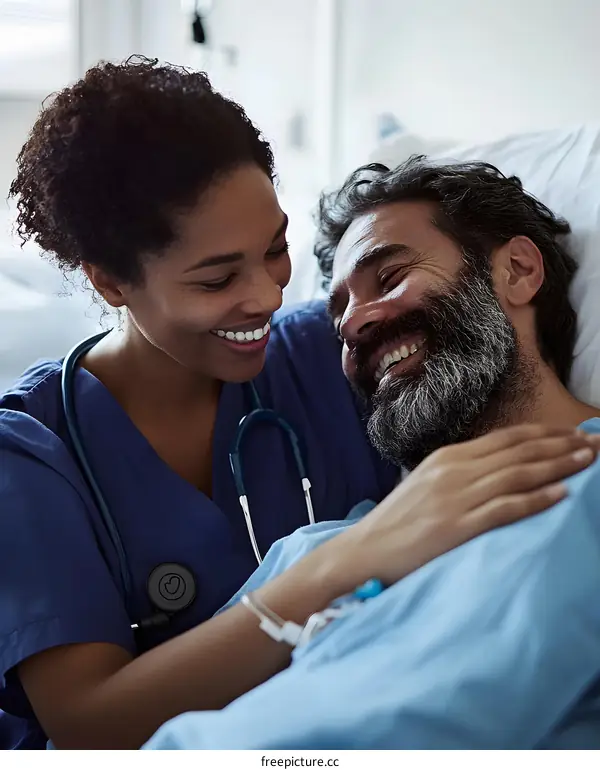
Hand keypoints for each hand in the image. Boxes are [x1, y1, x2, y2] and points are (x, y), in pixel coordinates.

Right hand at [332, 424, 599, 587]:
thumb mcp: (428, 484)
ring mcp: (455, 497)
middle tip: (594, 443)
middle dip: (560, 445)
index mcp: (448, 457)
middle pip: (517, 451)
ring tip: (586, 461)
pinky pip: (504, 508)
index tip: (573, 433)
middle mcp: (454, 470)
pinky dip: (535, 499)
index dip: (544, 434)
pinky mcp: (456, 526)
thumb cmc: (398, 521)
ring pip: (517, 474)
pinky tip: (560, 494)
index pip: (506, 439)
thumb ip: (460, 473)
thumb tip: (498, 468)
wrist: (366, 549)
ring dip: (556, 466)